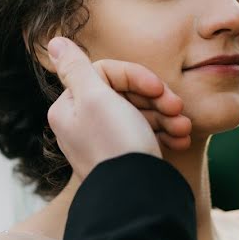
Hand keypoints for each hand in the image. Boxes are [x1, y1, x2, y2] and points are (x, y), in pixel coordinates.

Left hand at [46, 37, 191, 179]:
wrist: (135, 198)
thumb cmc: (116, 145)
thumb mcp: (95, 98)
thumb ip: (75, 68)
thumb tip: (53, 41)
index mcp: (70, 107)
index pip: (107, 73)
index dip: (137, 76)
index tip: (159, 89)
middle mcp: (83, 123)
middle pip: (125, 92)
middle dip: (157, 99)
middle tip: (179, 109)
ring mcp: (104, 141)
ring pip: (139, 113)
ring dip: (167, 116)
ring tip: (184, 129)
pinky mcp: (123, 157)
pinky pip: (145, 135)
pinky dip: (164, 133)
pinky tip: (181, 140)